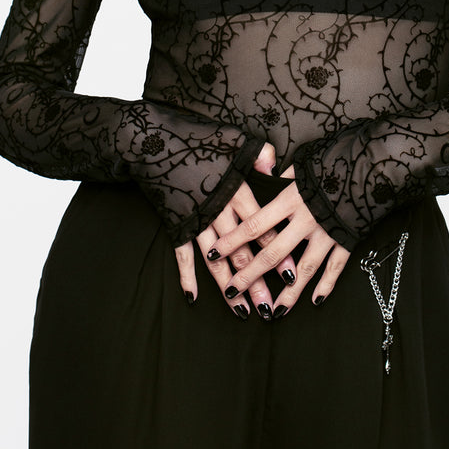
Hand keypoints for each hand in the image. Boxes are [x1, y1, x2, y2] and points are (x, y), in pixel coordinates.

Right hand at [173, 142, 295, 320]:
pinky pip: (183, 254)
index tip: (294, 274)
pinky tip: (192, 298)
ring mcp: (197, 219)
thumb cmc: (198, 136)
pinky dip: (186, 276)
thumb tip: (275, 169)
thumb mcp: (235, 140)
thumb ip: (259, 154)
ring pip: (217, 261)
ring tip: (244, 311)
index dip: (279, 251)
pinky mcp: (177, 223)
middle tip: (270, 307)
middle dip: (257, 281)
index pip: (263, 228)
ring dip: (230, 287)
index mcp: (237, 190)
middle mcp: (219, 210)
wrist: (154, 141)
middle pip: (242, 252)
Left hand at [205, 165, 349, 317]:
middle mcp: (305, 221)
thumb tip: (264, 178)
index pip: (254, 225)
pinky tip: (316, 300)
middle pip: (272, 253)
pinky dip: (326, 285)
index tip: (213, 252)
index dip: (232, 240)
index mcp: (290, 200)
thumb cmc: (331, 161)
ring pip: (304, 269)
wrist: (369, 164)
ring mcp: (326, 234)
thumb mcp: (300, 166)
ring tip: (273, 311)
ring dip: (288, 293)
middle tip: (232, 290)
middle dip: (250, 274)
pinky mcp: (346, 240)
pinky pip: (335, 268)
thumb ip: (281, 177)